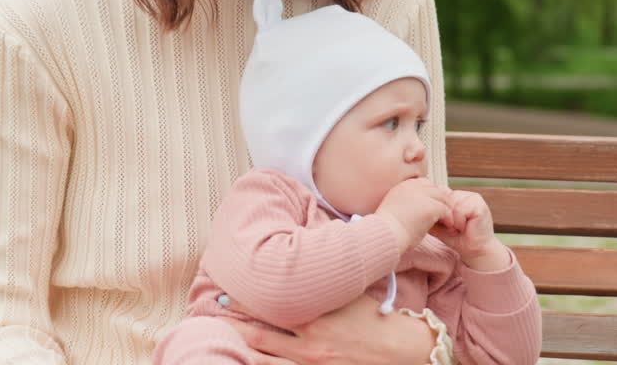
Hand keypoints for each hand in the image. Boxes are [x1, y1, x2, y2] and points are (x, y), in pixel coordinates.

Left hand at [229, 294, 440, 364]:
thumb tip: (309, 262)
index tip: (226, 289)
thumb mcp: (350, 294)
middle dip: (235, 324)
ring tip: (223, 338)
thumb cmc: (377, 319)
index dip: (246, 299)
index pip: (271, 305)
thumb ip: (326, 284)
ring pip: (265, 360)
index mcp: (315, 315)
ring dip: (244, 347)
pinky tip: (248, 360)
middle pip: (259, 335)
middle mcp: (308, 341)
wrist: (404, 352)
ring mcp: (310, 364)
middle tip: (213, 310)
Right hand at [375, 177, 452, 252]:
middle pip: (435, 188)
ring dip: (447, 210)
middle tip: (445, 214)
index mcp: (402, 186)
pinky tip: (448, 227)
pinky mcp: (431, 206)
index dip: (431, 194)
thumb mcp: (395, 210)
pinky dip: (449, 219)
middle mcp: (412, 186)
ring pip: (443, 198)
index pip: (423, 183)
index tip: (434, 206)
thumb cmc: (388, 230)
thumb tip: (419, 211)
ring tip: (448, 222)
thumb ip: (407, 204)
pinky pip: (446, 210)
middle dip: (441, 200)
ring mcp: (422, 195)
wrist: (385, 236)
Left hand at [428, 189, 510, 270]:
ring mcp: (472, 197)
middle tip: (452, 228)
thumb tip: (415, 206)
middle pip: (444, 199)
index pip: (438, 194)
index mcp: (453, 196)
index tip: (443, 224)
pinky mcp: (479, 204)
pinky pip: (460, 209)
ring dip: (453, 221)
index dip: (437, 210)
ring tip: (458, 228)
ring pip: (452, 204)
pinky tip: (465, 227)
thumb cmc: (456, 238)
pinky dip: (459, 222)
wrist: (474, 251)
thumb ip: (429, 213)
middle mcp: (462, 194)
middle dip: (445, 216)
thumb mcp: (437, 224)